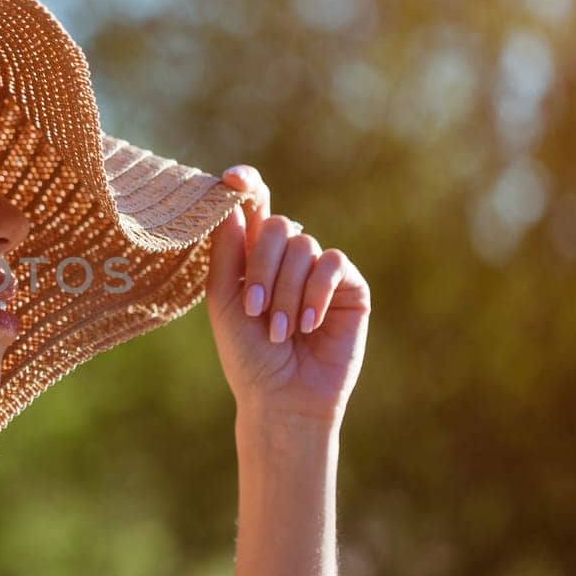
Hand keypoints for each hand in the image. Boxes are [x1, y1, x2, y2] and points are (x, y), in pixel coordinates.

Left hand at [204, 165, 369, 429]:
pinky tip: (308, 325)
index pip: (252, 209)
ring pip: (303, 245)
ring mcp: (319, 270)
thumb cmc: (248, 356)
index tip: (233, 177)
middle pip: (277, 224)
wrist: (283, 398)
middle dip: (262, 265)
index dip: (246, 186)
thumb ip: (226, 253)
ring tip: (281, 331)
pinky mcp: (349, 286)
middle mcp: (287, 258)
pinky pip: (332, 263)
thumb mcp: (226, 302)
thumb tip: (230, 203)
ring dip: (286, 291)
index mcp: (252, 257)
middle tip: (256, 309)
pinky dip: (315, 292)